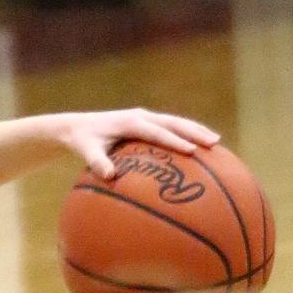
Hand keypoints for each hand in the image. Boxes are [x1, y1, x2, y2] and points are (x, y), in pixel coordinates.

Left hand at [55, 109, 220, 179]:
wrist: (76, 126)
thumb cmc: (82, 141)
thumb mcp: (86, 151)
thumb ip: (97, 163)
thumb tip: (109, 176)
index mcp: (129, 121)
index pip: (157, 131)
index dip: (174, 141)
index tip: (191, 150)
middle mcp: (140, 116)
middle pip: (173, 122)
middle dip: (194, 131)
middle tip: (214, 142)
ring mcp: (145, 117)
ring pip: (176, 122)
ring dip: (195, 130)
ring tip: (216, 141)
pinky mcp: (146, 122)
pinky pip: (170, 127)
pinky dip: (186, 133)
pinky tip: (199, 146)